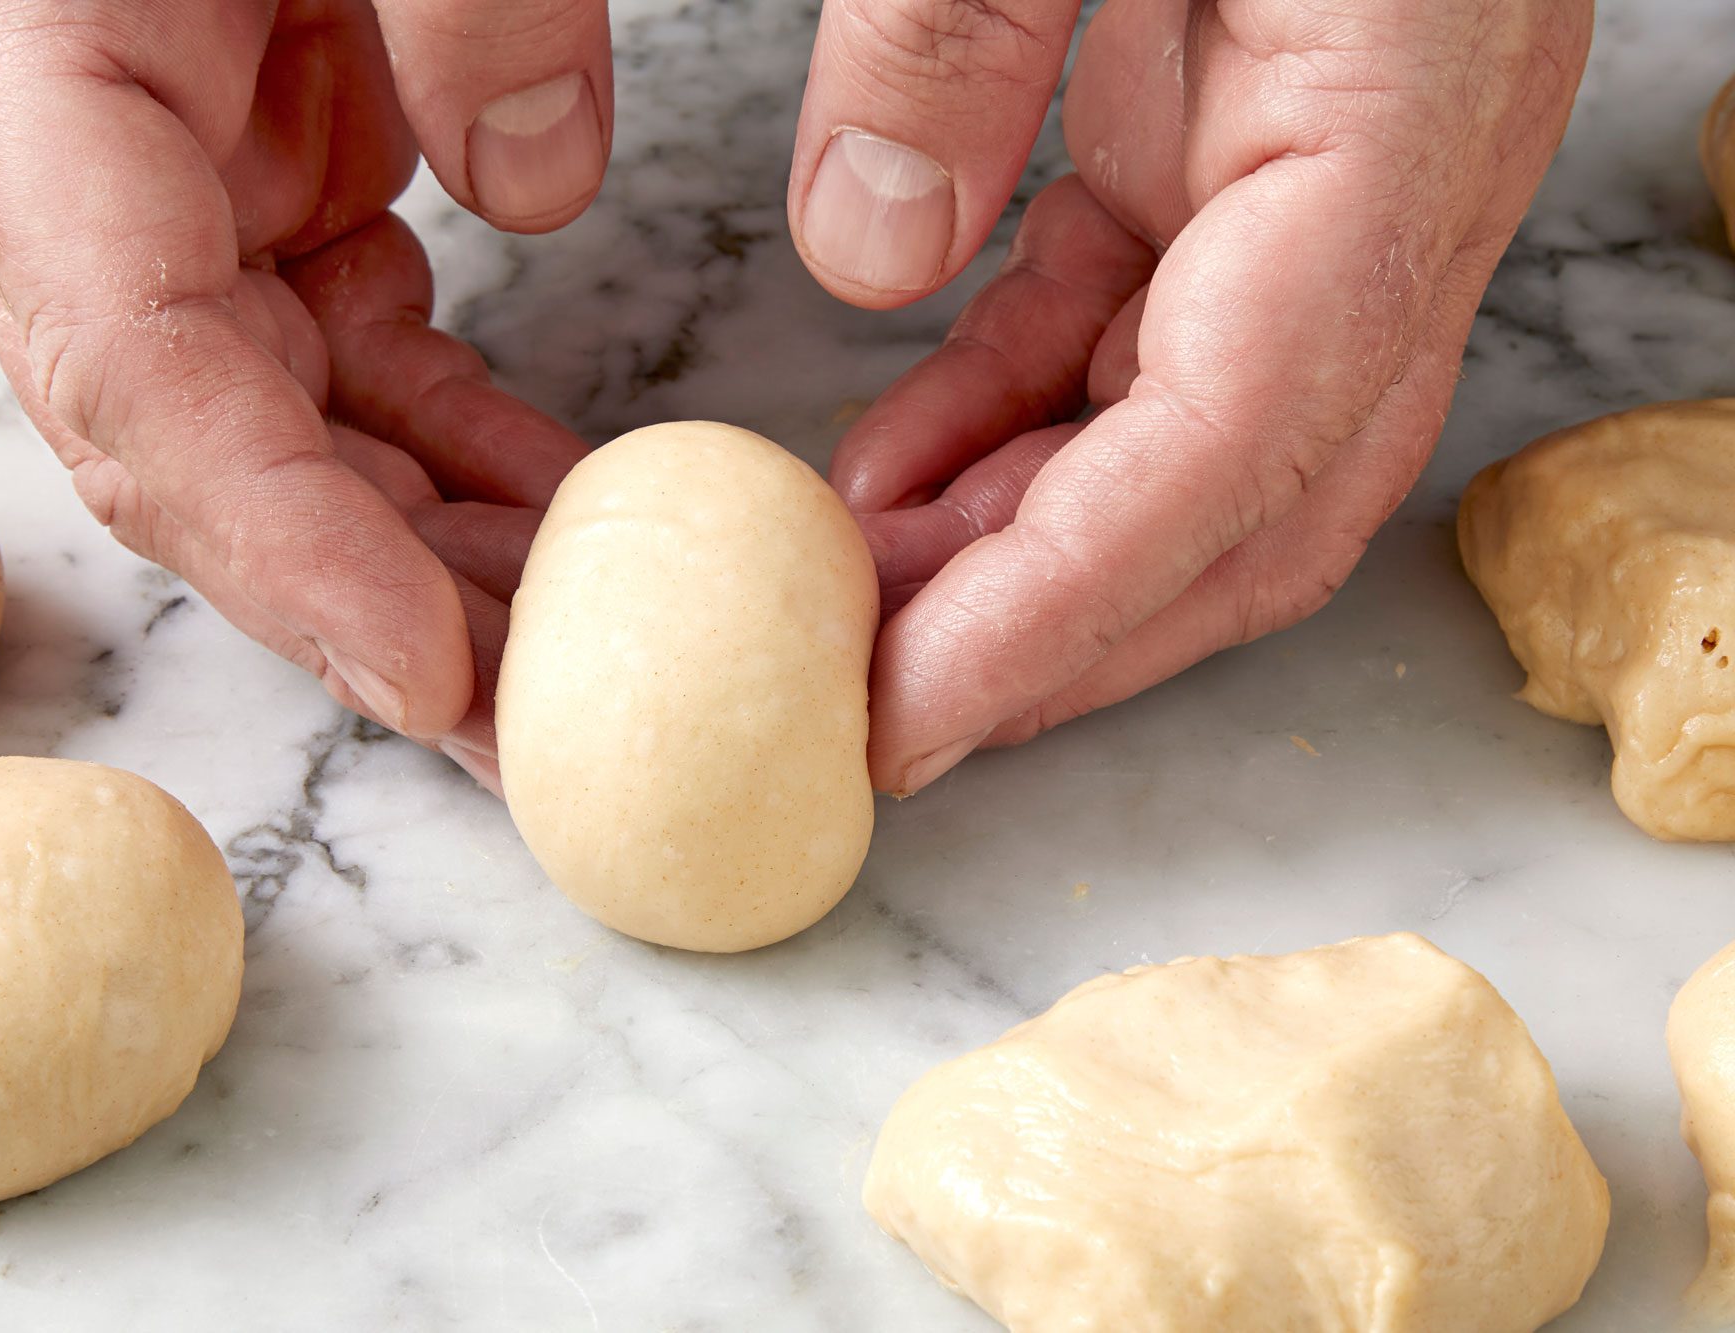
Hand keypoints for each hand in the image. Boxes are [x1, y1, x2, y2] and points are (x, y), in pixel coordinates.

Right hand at [0, 0, 615, 792]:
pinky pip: (361, 357)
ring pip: (289, 427)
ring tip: (567, 666)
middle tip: (532, 741)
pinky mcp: (284, 176)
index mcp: (44, 70)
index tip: (430, 673)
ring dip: (424, 554)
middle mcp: (97, 158)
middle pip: (209, 448)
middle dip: (366, 605)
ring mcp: (190, 179)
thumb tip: (532, 183)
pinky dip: (457, 454)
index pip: (138, 368)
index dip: (281, 546)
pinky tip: (558, 525)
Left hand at [788, 0, 1592, 792]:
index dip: (1064, 610)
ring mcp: (1307, 182)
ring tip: (856, 597)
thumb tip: (864, 243)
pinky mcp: (1221, 149)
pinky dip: (1002, 412)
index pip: (1236, 445)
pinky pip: (1116, 327)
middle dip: (1057, 636)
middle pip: (1242, 507)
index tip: (909, 714)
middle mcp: (1382, 189)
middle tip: (876, 707)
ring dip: (1012, 540)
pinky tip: (892, 467)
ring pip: (1177, 444)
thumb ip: (962, 22)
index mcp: (1398, 120)